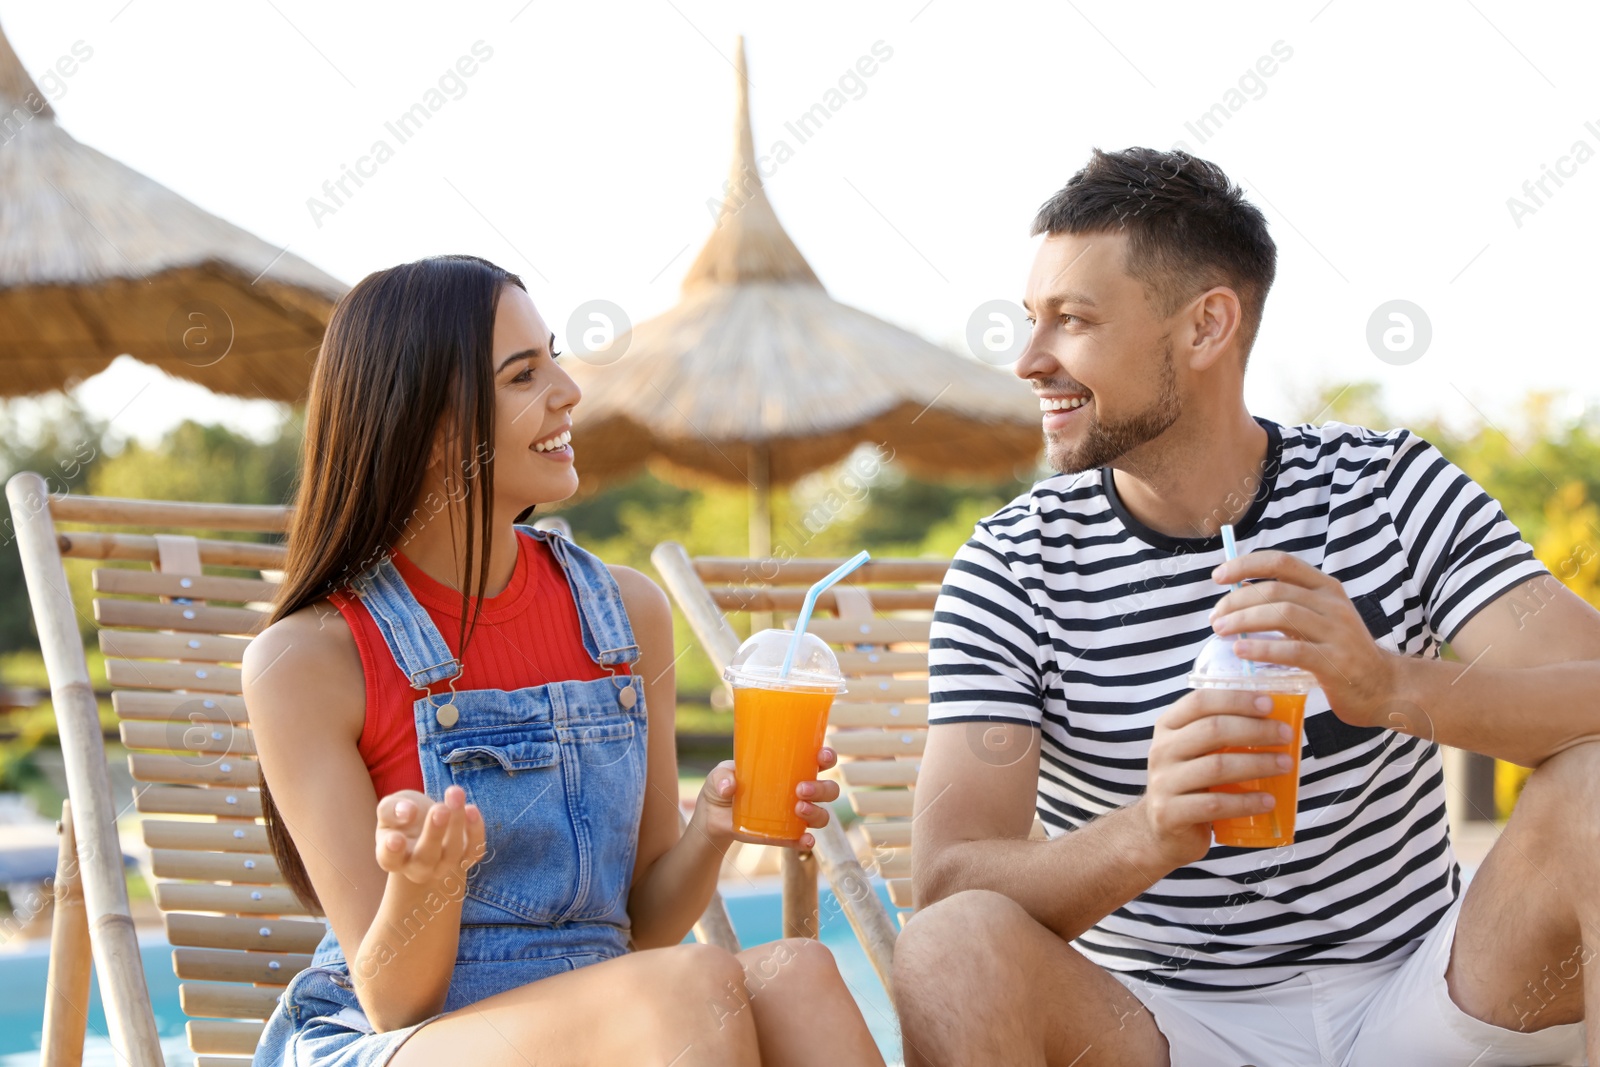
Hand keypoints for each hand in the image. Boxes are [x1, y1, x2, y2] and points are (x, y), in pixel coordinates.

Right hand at [374, 785, 486, 888]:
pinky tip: (471, 809)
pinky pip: (474, 851)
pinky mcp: (465, 858)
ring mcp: (443, 866)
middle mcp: (417, 867)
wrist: (425, 822)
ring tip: (455, 795)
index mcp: (393, 857)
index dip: (392, 851)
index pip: (389, 859)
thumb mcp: (389, 807)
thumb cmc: (402, 815)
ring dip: (457, 823)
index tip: (396, 838)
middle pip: (425, 859)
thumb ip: (390, 809)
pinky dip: (475, 832)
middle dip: (434, 833)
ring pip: (452, 853)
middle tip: (440, 809)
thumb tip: (407, 812)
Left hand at [694, 749, 840, 849]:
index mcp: (790, 768)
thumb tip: (729, 787)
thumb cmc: (724, 785)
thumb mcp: (720, 775)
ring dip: (817, 812)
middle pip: (828, 789)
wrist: (713, 817)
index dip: (827, 757)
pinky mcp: (786, 835)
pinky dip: (808, 841)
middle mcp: (800, 791)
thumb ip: (723, 776)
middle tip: (800, 789)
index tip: (822, 756)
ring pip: (822, 814)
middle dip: (822, 788)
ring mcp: (795, 815)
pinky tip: (805, 840)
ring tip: (798, 808)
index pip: (819, 760)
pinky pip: (804, 840)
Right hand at [1140, 688, 1293, 868]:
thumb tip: (1275, 719)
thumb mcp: (1196, 753)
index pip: (1199, 701)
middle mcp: (1162, 750)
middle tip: (1286, 736)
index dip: (1235, 699)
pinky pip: (1215, 805)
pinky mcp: (1169, 813)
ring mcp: (1163, 782)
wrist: (1162, 831)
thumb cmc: (1192, 784)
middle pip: (1212, 730)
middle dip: (1256, 730)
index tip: (1269, 704)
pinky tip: (1269, 801)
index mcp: (1168, 727)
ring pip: (1217, 766)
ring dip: (1258, 764)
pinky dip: (1247, 802)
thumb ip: (1221, 735)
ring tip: (1286, 765)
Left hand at [1210, 550, 1398, 728]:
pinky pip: (1292, 650)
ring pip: (1282, 614)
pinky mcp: (1335, 663)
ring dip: (1244, 620)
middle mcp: (1332, 605)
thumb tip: (1237, 592)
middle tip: (1215, 618)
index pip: (1281, 562)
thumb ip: (1286, 604)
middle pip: (1275, 589)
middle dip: (1237, 600)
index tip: (1218, 576)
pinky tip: (1240, 650)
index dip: (1246, 564)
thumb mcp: (1318, 619)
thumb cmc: (1340, 653)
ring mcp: (1337, 633)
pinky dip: (1261, 648)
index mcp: (1325, 588)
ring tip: (1220, 631)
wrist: (1384, 687)